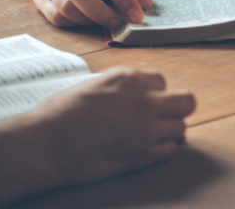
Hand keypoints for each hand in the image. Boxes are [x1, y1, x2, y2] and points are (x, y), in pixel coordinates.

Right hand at [29, 67, 195, 184]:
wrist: (47, 146)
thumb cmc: (60, 114)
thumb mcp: (93, 83)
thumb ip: (119, 84)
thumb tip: (131, 88)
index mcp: (129, 79)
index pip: (162, 81)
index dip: (153, 91)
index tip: (144, 100)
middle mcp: (144, 101)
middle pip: (187, 100)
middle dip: (178, 106)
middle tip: (165, 115)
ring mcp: (147, 128)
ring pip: (181, 126)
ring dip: (169, 130)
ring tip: (153, 134)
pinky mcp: (144, 154)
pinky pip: (171, 149)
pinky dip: (162, 149)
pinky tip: (147, 149)